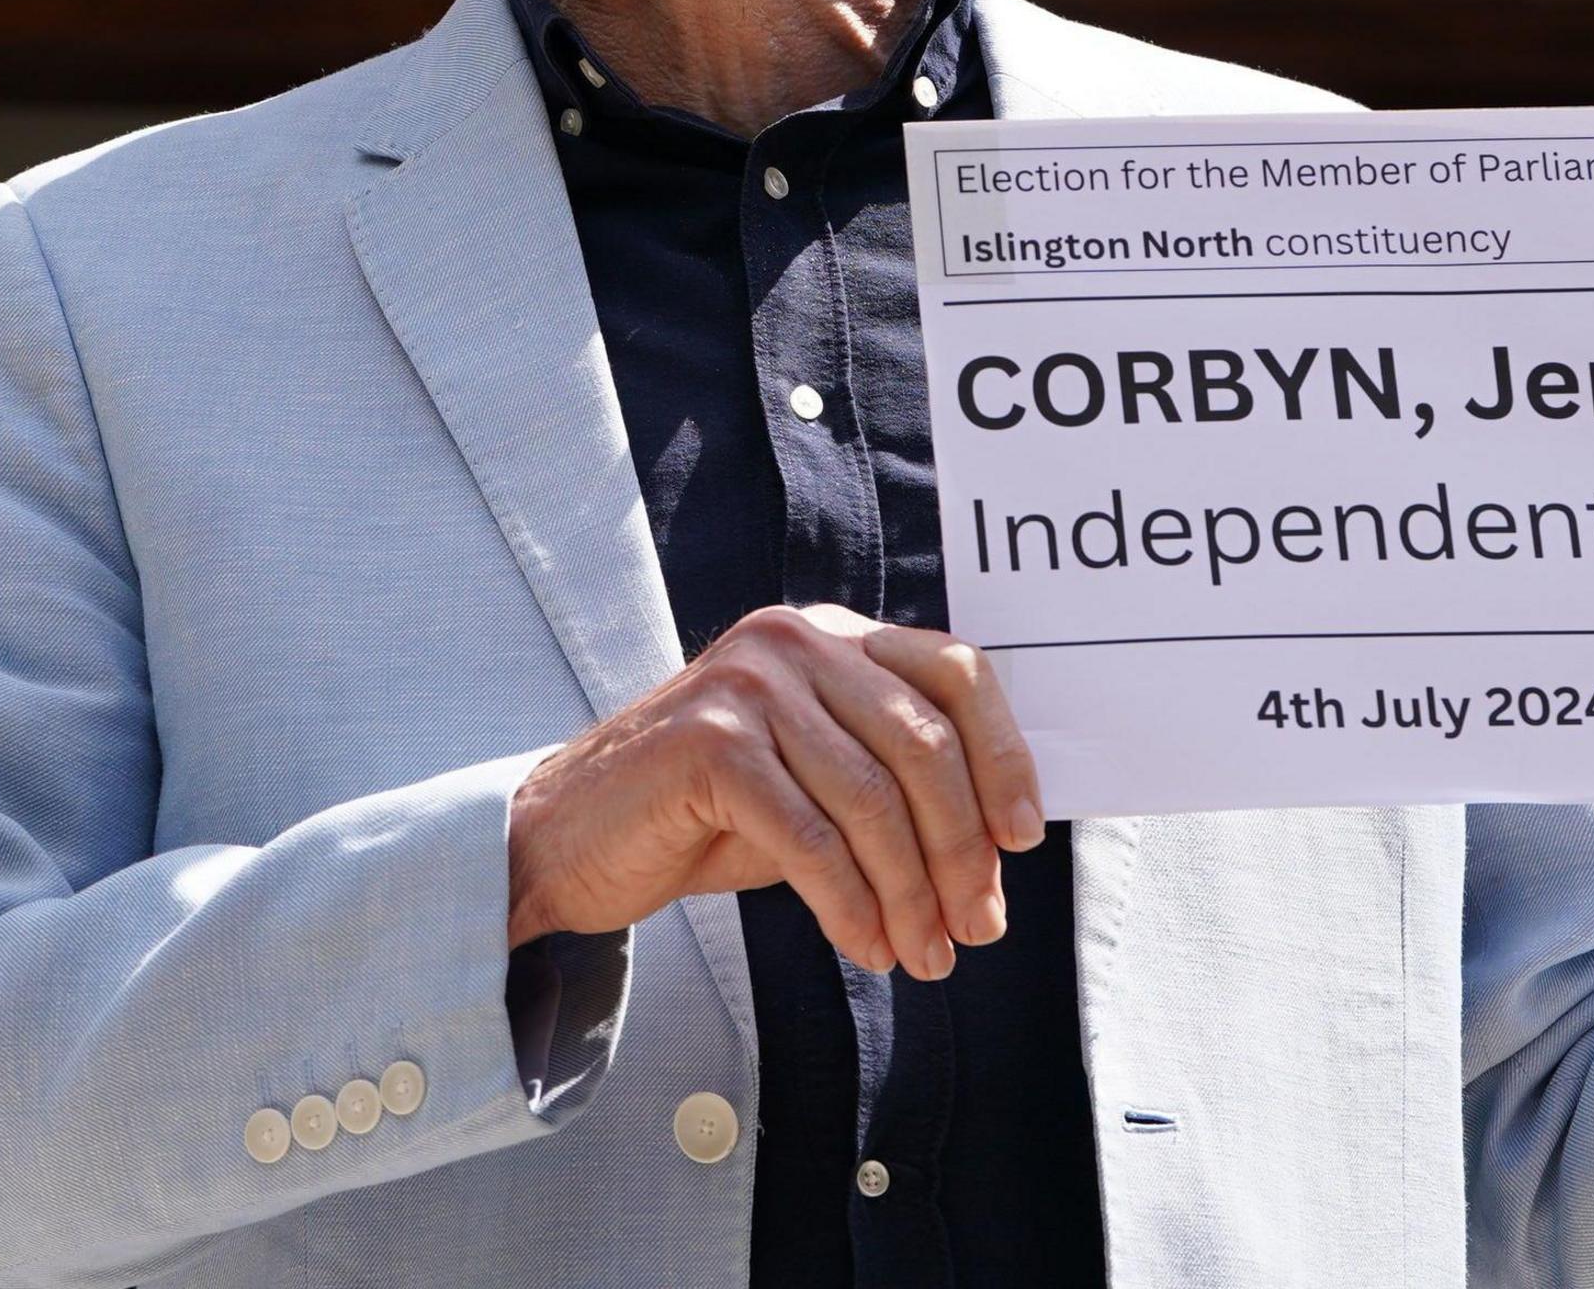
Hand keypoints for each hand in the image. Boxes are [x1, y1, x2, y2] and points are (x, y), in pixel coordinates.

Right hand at [506, 604, 1044, 978]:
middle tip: (977, 929)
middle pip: (923, 744)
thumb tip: (996, 848)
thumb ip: (892, 787)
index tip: (1024, 839)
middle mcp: (795, 641)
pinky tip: (865, 947)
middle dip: (962, 849)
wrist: (569, 838)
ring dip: (911, 894)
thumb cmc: (703, 816)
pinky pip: (811, 838)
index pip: (954, 673)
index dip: (1004, 756)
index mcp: (832, 636)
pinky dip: (850, 905)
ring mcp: (748, 686)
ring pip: (872, 800)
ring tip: (924, 956)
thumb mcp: (813, 784)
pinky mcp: (709, 745)